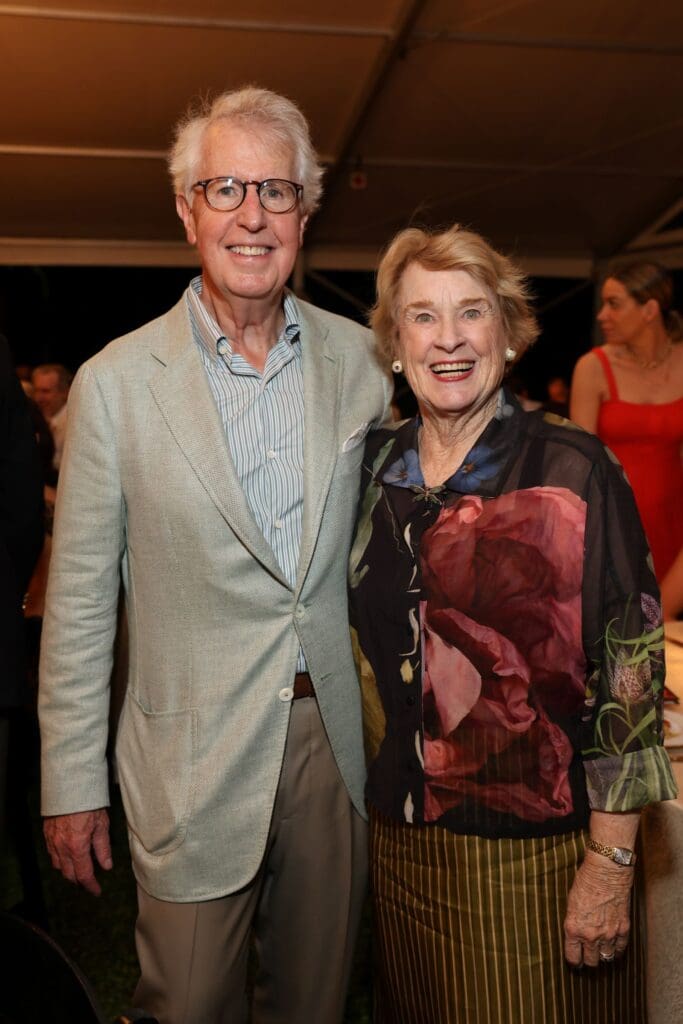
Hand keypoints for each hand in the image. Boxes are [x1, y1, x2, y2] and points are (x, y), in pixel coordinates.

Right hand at [43, 808, 111, 895]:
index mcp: (77, 847)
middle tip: (89, 882)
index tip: (97, 891)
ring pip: (58, 866)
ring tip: (78, 870)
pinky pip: (51, 854)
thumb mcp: (102, 825)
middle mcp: (61, 847)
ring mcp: (52, 841)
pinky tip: (66, 857)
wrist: (70, 786)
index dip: (91, 885)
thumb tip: (106, 866)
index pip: (84, 874)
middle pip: (69, 874)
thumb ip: (103, 848)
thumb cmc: (90, 804)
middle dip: (79, 881)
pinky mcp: (47, 834)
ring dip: (68, 871)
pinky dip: (59, 860)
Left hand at [564, 852, 633, 967]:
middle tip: (587, 955)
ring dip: (602, 955)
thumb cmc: (585, 881)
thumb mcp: (571, 903)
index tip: (575, 960)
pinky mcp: (623, 929)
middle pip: (590, 961)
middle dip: (588, 959)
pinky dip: (617, 949)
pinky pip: (620, 949)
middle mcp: (591, 935)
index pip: (573, 957)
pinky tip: (613, 946)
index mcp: (573, 928)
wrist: (606, 871)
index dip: (573, 961)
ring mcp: (609, 934)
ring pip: (606, 958)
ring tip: (600, 951)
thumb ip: (574, 922)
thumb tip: (575, 935)